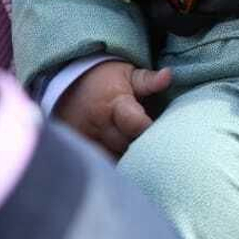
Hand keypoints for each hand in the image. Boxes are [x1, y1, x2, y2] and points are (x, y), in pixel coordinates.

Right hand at [54, 61, 171, 155]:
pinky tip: (126, 157)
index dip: (150, 129)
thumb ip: (148, 80)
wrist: (70, 85)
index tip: (164, 130)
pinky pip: (103, 164)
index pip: (135, 124)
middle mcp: (99, 125)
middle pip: (128, 146)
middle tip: (155, 141)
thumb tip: (168, 75)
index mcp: (114, 104)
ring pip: (116, 159)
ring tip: (140, 147)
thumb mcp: (128, 74)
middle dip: (143, 146)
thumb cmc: (107, 79)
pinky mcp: (81, 151)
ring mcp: (88, 141)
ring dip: (130, 157)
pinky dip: (115, 163)